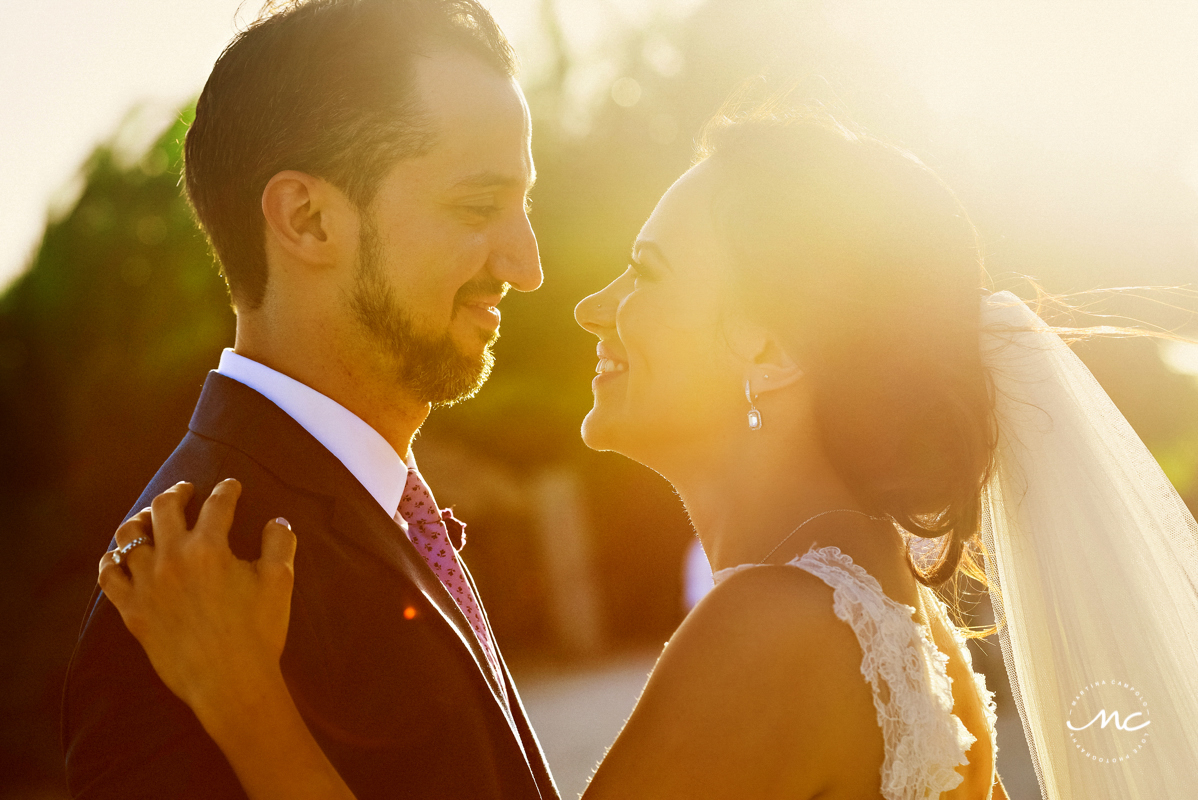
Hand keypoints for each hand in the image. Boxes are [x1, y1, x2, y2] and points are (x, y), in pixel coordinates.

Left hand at [99, 480, 296, 729]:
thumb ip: (280, 543)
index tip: (232, 487)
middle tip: (186, 490)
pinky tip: (119, 555)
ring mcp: (146, 584)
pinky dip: (112, 559)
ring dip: (141, 519)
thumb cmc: (259, 632)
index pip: (217, 505)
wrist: (230, 682)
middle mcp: (172, 558)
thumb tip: (278, 521)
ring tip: (150, 517)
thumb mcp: (280, 582)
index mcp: (209, 548)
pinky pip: (109, 576)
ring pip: (129, 536)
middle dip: (178, 492)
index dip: (227, 490)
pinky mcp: (132, 610)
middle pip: (165, 508)